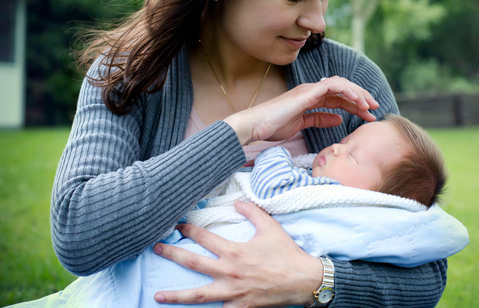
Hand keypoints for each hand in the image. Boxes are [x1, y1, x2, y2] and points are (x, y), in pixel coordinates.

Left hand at [152, 201, 322, 306]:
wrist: (303, 281)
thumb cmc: (286, 254)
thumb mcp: (270, 227)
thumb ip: (252, 212)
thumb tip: (236, 202)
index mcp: (234, 252)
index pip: (204, 238)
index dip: (189, 230)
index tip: (178, 225)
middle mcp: (229, 273)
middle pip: (193, 264)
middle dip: (172, 255)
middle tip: (156, 249)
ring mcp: (232, 293)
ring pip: (198, 296)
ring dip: (176, 295)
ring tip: (158, 296)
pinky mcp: (240, 307)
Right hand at [225, 76, 378, 144]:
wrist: (256, 125)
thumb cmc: (273, 126)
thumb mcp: (302, 125)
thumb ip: (320, 119)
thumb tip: (339, 120)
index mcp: (311, 98)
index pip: (339, 97)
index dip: (355, 105)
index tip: (368, 115)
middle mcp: (312, 91)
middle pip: (344, 89)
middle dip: (361, 97)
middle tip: (375, 109)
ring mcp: (310, 90)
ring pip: (341, 85)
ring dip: (358, 94)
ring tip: (369, 106)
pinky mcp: (307, 92)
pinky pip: (332, 86)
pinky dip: (347, 91)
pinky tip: (357, 102)